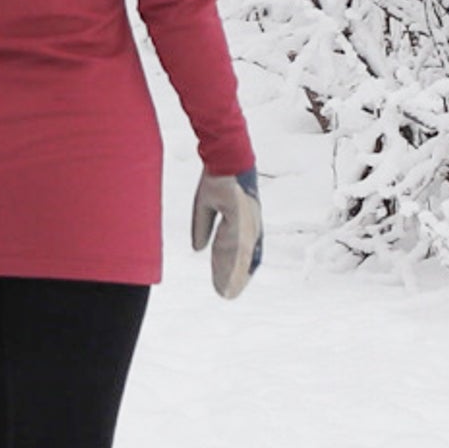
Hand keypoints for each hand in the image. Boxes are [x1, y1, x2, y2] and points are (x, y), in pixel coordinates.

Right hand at [191, 169, 261, 298]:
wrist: (223, 153)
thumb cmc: (217, 176)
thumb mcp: (204, 205)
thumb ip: (203, 227)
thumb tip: (198, 249)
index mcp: (244, 220)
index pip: (243, 250)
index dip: (237, 268)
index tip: (228, 283)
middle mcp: (250, 222)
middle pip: (244, 256)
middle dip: (235, 276)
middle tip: (227, 294)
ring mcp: (249, 217)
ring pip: (241, 253)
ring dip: (233, 273)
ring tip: (227, 289)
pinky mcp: (241, 212)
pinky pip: (235, 240)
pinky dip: (230, 257)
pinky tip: (225, 270)